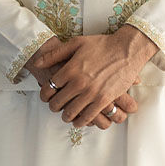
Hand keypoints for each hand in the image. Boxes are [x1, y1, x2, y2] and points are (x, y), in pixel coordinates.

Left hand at [30, 26, 157, 126]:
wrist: (127, 50)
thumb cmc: (102, 45)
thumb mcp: (76, 43)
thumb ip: (55, 54)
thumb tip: (38, 62)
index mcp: (70, 69)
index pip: (49, 88)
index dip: (44, 95)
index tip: (46, 97)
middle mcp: (78, 83)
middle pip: (57, 103)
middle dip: (54, 107)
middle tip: (55, 107)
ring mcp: (91, 93)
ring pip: (71, 113)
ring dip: (66, 117)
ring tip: (67, 115)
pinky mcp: (104, 100)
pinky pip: (88, 117)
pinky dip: (81, 121)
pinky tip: (79, 120)